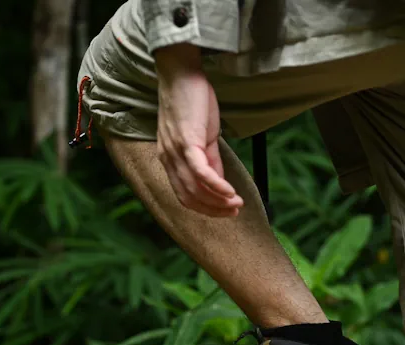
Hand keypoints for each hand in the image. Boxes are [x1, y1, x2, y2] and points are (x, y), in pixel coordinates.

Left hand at [154, 44, 242, 216]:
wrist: (181, 73)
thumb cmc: (192, 101)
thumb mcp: (201, 136)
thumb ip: (209, 159)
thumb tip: (220, 181)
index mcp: (169, 160)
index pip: (185, 195)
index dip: (207, 208)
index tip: (227, 210)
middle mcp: (168, 159)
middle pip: (190, 197)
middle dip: (214, 209)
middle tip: (236, 210)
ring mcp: (175, 151)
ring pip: (195, 188)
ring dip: (218, 200)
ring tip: (237, 203)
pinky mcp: (186, 141)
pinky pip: (200, 172)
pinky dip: (216, 186)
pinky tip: (230, 192)